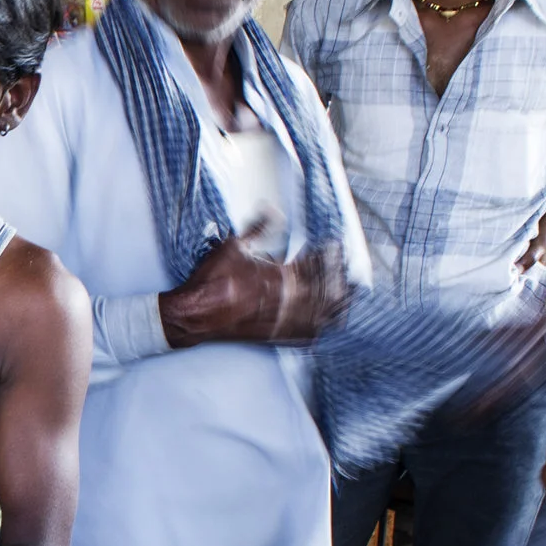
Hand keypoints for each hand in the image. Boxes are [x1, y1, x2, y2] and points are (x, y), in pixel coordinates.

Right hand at [160, 220, 345, 347]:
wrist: (196, 314)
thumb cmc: (212, 282)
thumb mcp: (234, 246)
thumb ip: (258, 228)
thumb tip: (272, 210)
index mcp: (280, 276)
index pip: (316, 264)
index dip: (330, 255)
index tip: (336, 248)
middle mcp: (286, 299)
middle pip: (326, 289)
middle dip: (340, 279)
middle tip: (349, 270)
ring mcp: (283, 319)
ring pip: (322, 314)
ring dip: (338, 304)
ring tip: (348, 295)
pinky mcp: (275, 334)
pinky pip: (306, 334)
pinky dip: (321, 328)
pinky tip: (328, 323)